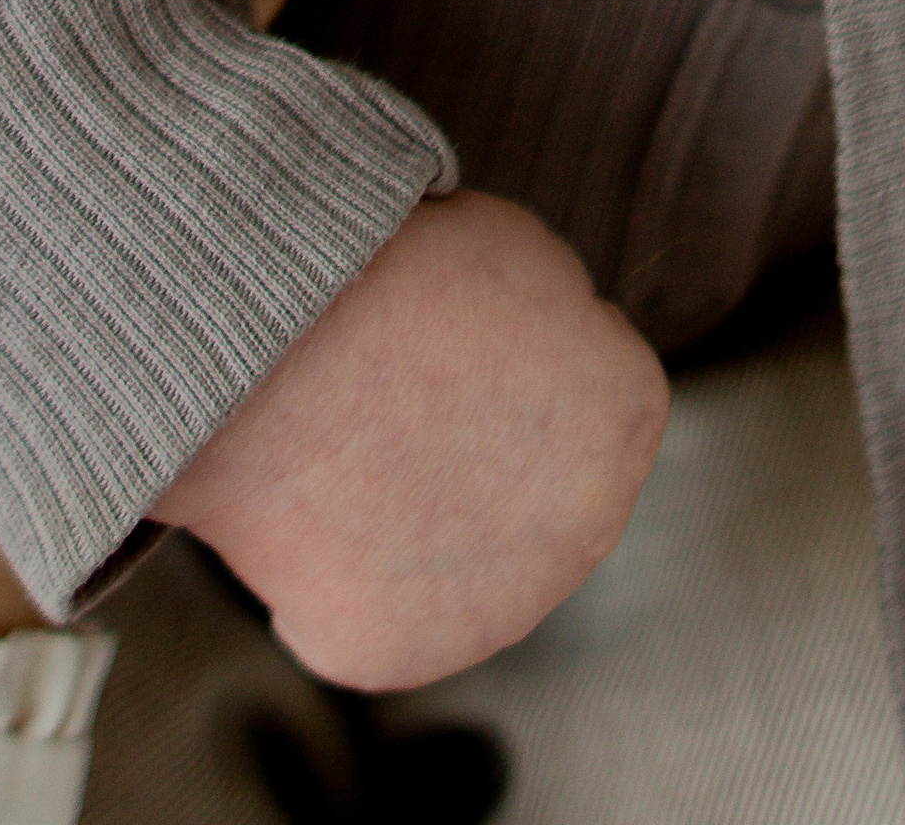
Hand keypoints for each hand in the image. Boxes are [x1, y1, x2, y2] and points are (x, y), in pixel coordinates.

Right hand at [153, 187, 669, 689]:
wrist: (277, 357)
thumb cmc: (392, 280)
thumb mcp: (519, 250)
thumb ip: (559, 316)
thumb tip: (546, 351)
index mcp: (627, 414)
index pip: (587, 379)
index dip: (514, 344)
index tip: (456, 325)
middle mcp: (583, 531)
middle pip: (529, 480)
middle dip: (477, 444)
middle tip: (399, 387)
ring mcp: (492, 610)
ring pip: (454, 553)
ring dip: (416, 512)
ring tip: (349, 439)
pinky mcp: (396, 653)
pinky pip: (369, 605)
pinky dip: (336, 566)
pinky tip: (311, 508)